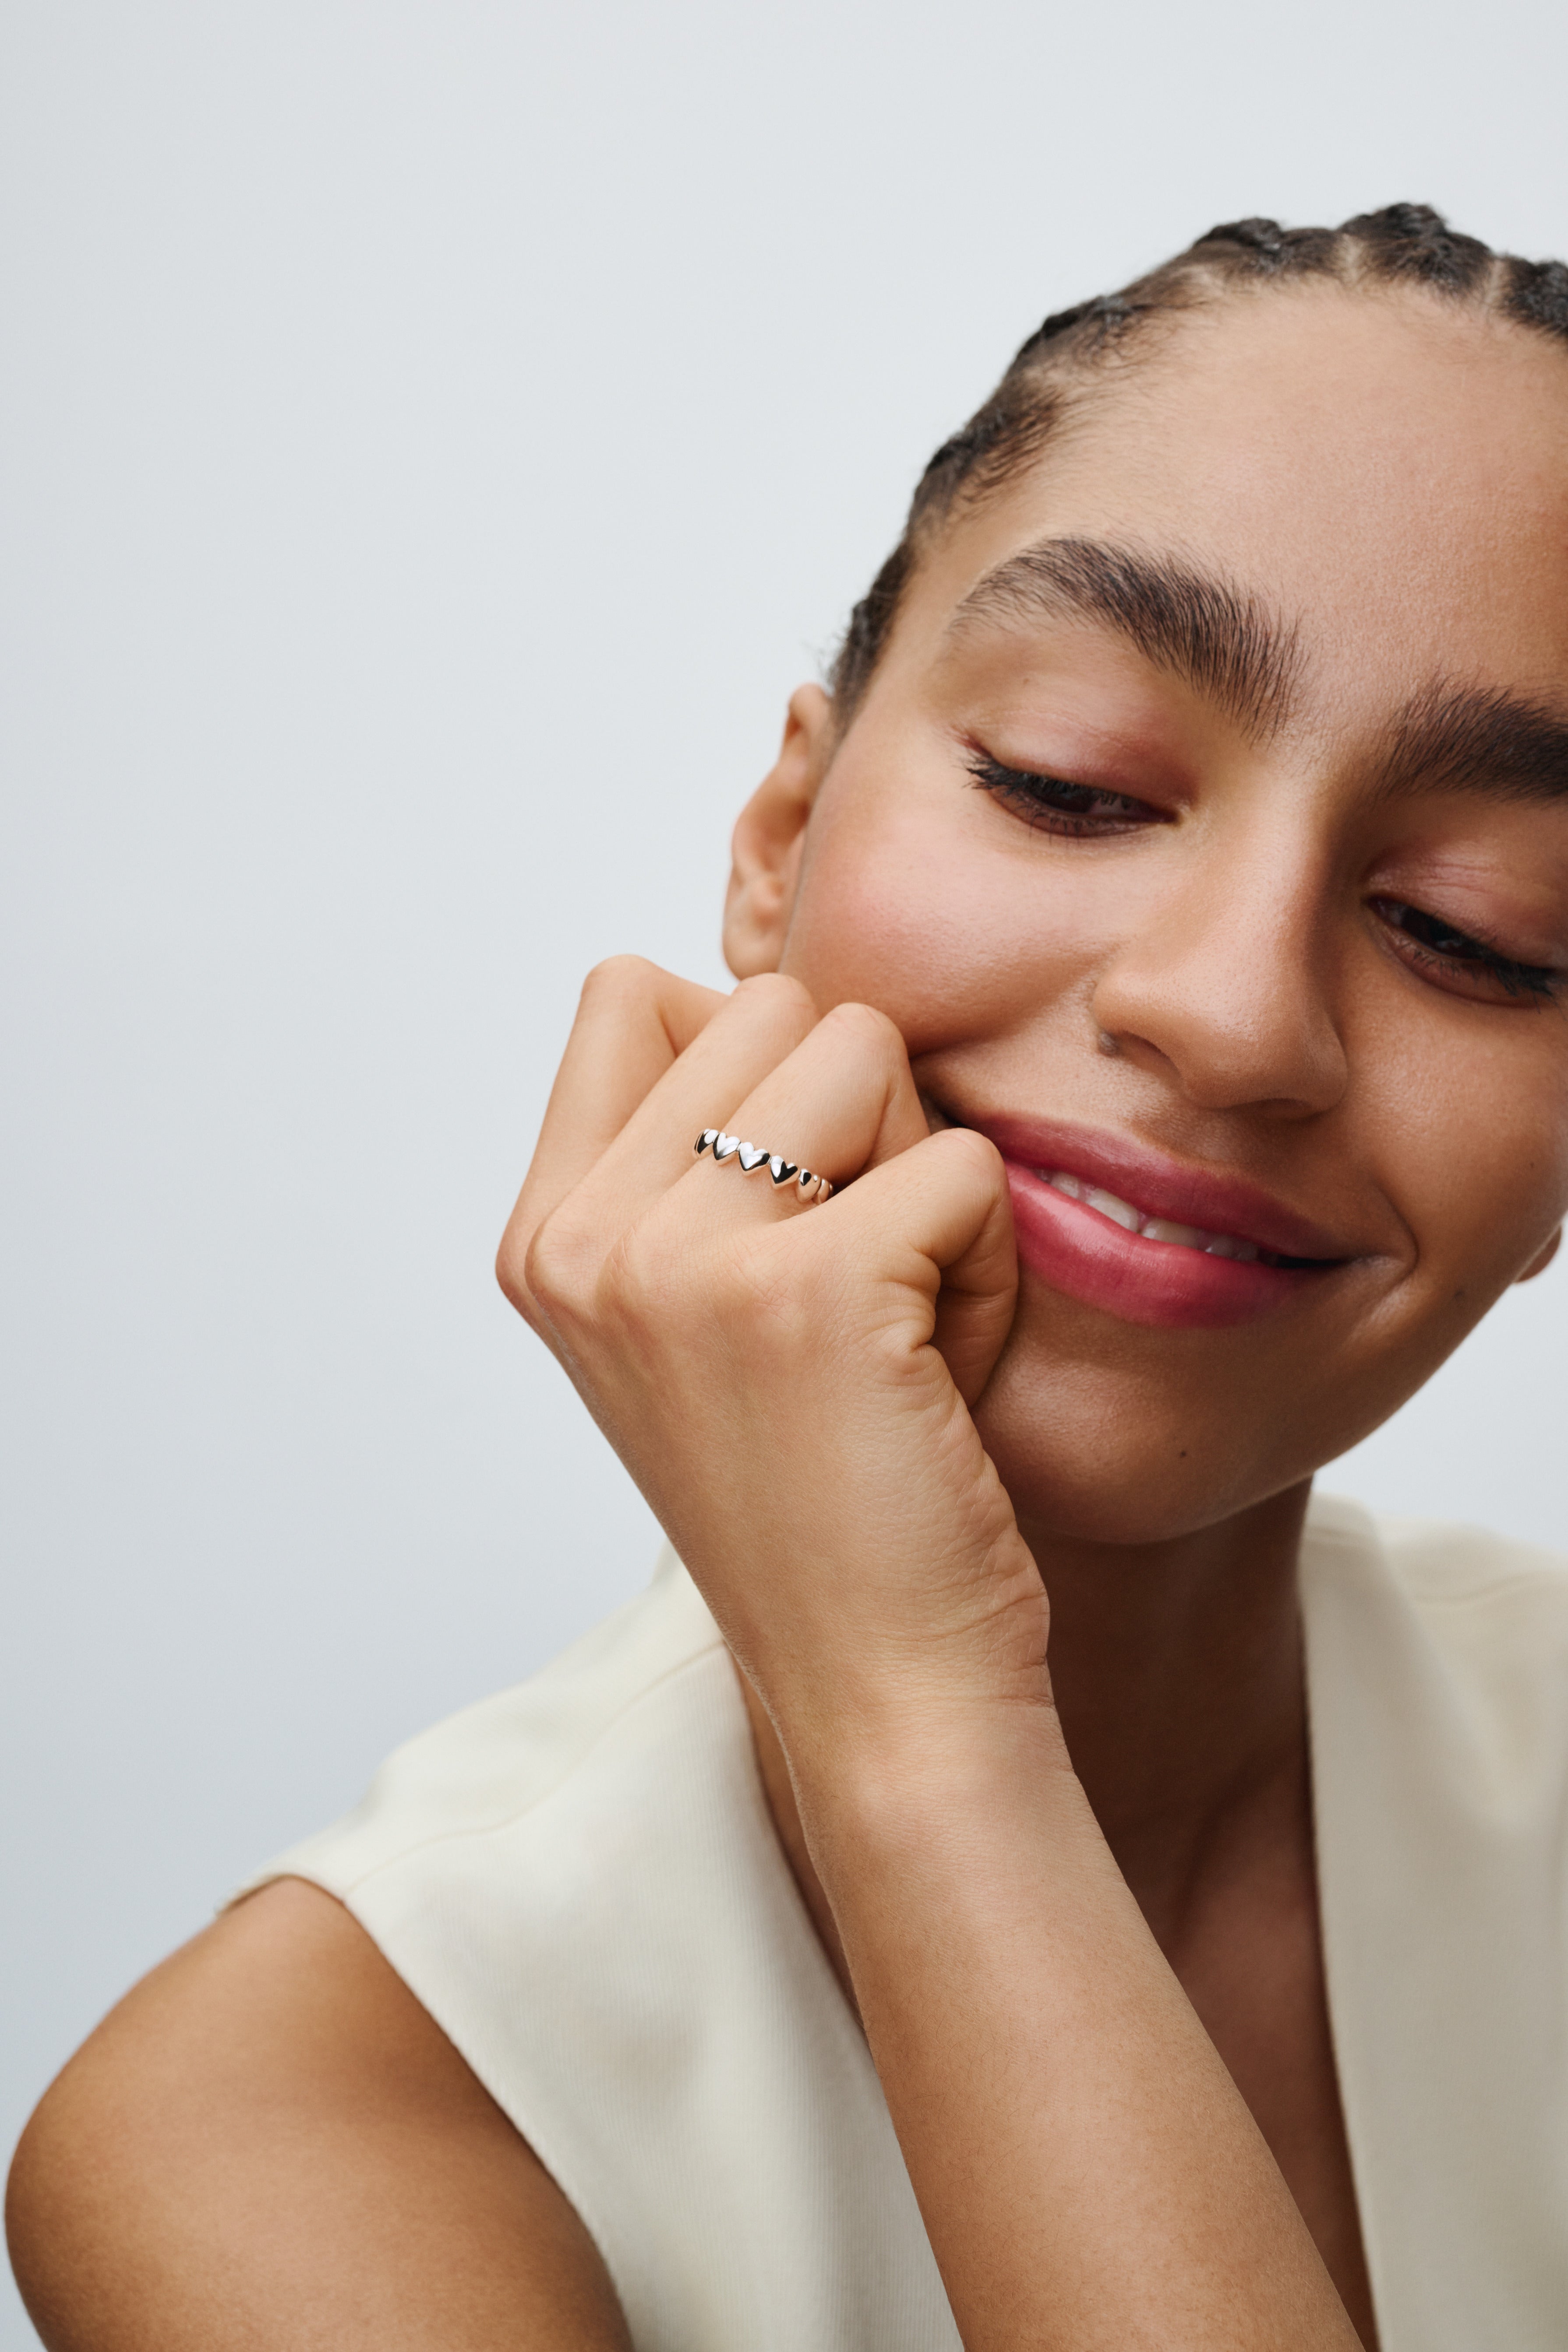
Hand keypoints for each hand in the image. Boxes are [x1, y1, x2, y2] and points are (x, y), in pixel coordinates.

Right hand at [497, 957, 1048, 1763]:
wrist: (877, 1691)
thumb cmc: (822, 1493)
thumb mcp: (694, 1315)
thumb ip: (687, 1157)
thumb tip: (768, 998)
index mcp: (544, 1238)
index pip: (628, 991)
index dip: (752, 1064)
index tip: (782, 1209)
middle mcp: (584, 1241)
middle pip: (774, 1005)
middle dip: (859, 1120)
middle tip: (862, 1278)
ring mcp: (676, 1264)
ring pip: (866, 1051)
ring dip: (927, 1176)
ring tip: (904, 1319)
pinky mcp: (802, 1293)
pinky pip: (963, 1164)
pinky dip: (992, 1261)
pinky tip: (948, 1371)